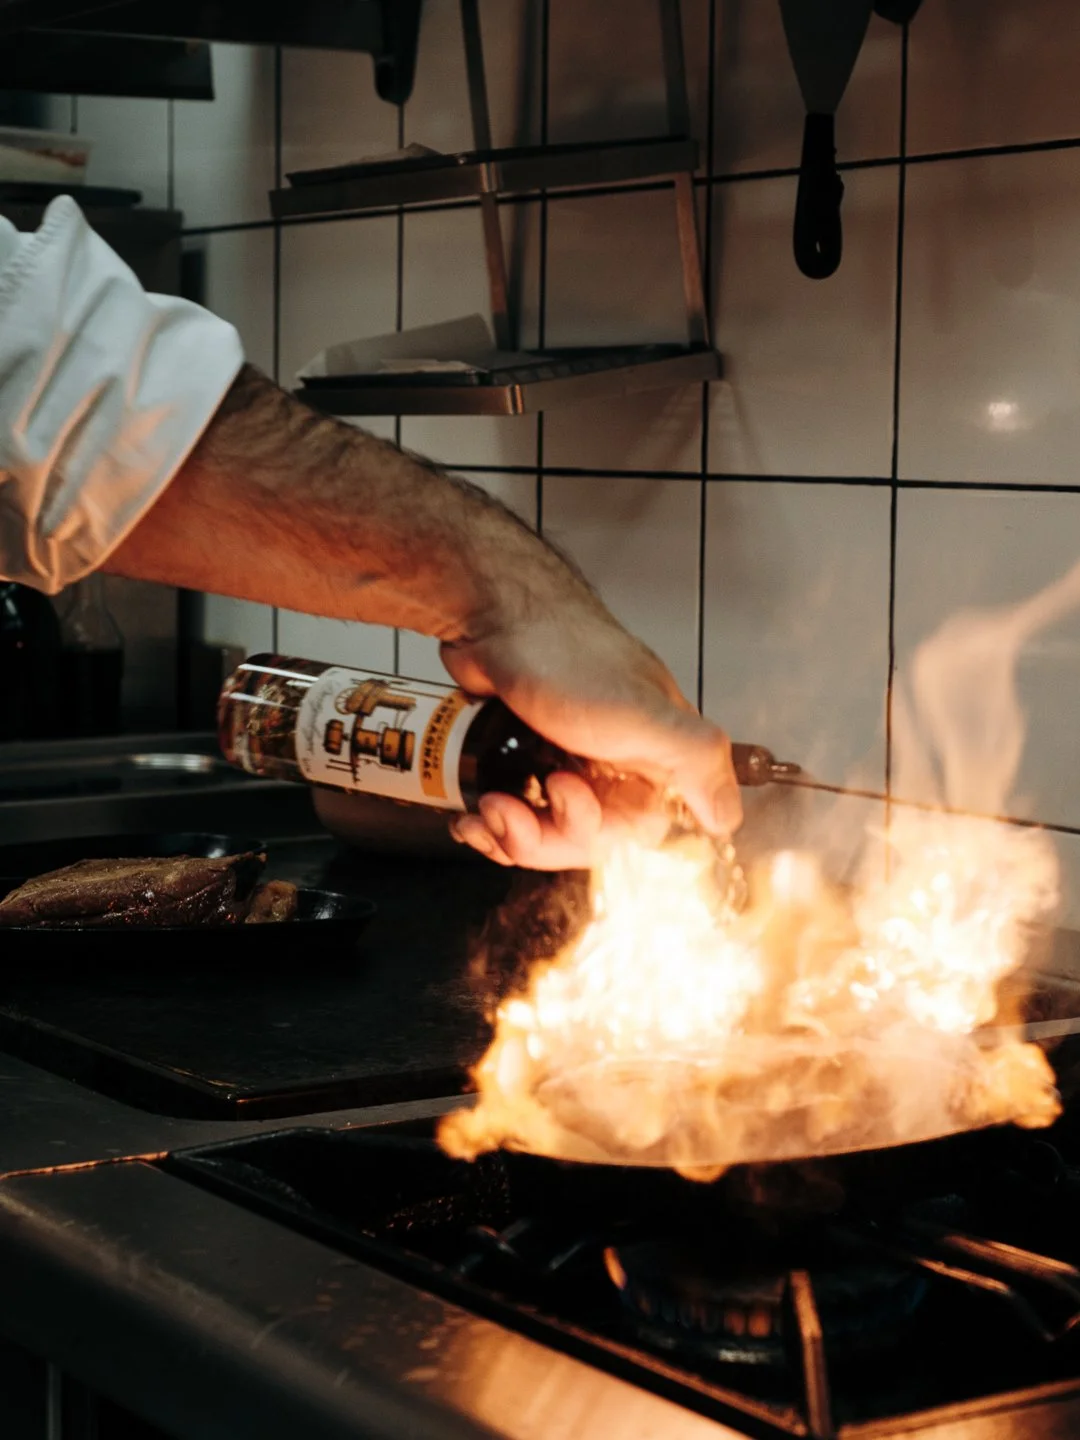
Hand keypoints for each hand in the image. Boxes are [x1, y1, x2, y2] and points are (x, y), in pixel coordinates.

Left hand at [441, 590, 740, 869]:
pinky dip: (493, 823)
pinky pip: (516, 813)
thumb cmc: (564, 654)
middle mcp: (615, 760)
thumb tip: (729, 817)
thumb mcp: (643, 713)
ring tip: (485, 808)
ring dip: (509, 834)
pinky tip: (472, 816)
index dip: (592, 832)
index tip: (563, 796)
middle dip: (539, 837)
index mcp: (654, 755)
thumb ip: (696, 762)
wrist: (492, 613)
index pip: (636, 832)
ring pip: (545, 830)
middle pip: (584, 838)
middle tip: (506, 807)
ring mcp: (568, 757)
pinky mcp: (528, 755)